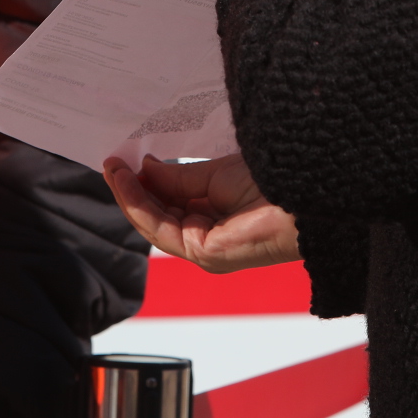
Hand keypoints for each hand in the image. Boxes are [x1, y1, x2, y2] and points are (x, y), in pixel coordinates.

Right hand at [104, 155, 300, 273]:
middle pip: (158, 217)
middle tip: (112, 164)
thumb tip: (145, 171)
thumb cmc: (274, 182)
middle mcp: (208, 238)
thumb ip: (178, 179)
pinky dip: (141, 206)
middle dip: (132, 191)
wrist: (306, 195)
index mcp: (214, 219)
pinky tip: (130, 183)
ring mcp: (206, 250)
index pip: (170, 206)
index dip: (145, 185)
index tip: (126, 163)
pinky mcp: (205, 254)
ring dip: (131, 197)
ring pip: (155, 225)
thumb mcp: (215, 175)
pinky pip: (162, 230)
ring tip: (114, 170)